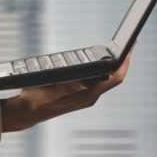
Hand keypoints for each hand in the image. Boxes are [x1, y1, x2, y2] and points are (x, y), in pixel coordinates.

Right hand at [1, 53, 128, 132]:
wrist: (26, 113)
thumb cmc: (35, 101)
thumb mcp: (49, 90)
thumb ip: (68, 87)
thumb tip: (85, 81)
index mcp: (87, 94)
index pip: (115, 77)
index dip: (125, 62)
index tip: (130, 47)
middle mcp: (91, 96)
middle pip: (115, 76)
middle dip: (123, 60)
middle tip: (127, 44)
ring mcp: (87, 96)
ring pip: (107, 78)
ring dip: (113, 65)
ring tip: (116, 50)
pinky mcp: (81, 95)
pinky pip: (98, 80)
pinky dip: (102, 69)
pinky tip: (97, 62)